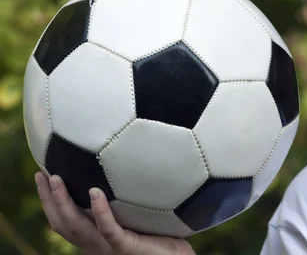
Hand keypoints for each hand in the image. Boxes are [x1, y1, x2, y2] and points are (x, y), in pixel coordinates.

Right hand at [35, 172, 195, 254]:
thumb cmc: (161, 237)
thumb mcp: (137, 216)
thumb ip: (125, 199)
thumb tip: (124, 164)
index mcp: (96, 237)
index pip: (64, 220)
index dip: (48, 201)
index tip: (41, 176)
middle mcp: (97, 244)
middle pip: (63, 223)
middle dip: (48, 199)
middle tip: (41, 175)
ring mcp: (109, 246)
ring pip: (78, 226)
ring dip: (64, 202)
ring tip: (57, 179)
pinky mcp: (125, 246)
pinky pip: (108, 228)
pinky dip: (99, 210)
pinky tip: (95, 192)